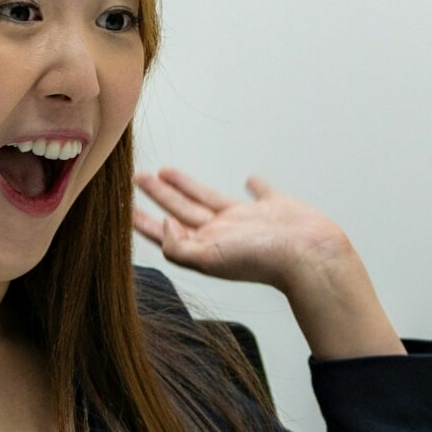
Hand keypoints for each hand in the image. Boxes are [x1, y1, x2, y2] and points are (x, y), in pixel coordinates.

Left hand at [129, 167, 353, 294]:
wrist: (309, 255)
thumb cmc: (263, 261)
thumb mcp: (209, 257)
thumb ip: (180, 246)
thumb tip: (165, 226)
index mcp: (205, 247)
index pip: (165, 232)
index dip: (143, 221)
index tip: (122, 207)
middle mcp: (223, 233)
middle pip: (181, 211)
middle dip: (159, 196)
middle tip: (140, 178)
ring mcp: (248, 221)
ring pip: (208, 198)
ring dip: (187, 186)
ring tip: (166, 171)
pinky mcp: (274, 207)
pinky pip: (260, 192)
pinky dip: (255, 185)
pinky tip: (249, 179)